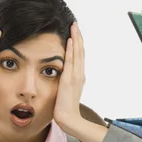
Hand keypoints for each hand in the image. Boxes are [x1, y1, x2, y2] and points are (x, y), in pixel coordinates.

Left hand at [53, 22, 108, 141]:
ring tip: (74, 26)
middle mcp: (79, 74)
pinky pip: (71, 61)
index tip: (74, 32)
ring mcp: (76, 76)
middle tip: (75, 23)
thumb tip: (61, 76)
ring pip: (78, 53)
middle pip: (80, 50)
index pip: (79, 55)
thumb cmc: (64, 108)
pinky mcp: (69, 80)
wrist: (68, 118)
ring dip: (76, 38)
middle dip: (78, 36)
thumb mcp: (65, 91)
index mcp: (78, 76)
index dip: (78, 43)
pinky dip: (72, 50)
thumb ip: (65, 82)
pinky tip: (70, 40)